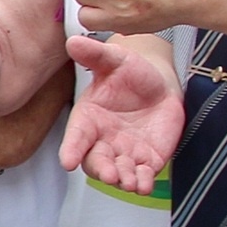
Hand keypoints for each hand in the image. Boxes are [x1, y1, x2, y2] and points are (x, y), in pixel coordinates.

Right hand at [59, 32, 182, 193]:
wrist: (159, 85)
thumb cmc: (130, 73)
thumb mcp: (115, 60)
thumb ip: (95, 54)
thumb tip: (73, 41)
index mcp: (88, 120)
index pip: (76, 137)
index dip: (71, 150)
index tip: (67, 162)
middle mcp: (102, 141)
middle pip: (95, 162)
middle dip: (102, 170)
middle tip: (109, 174)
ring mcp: (124, 154)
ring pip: (118, 173)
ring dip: (122, 180)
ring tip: (129, 182)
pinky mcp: (146, 160)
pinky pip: (141, 176)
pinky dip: (142, 183)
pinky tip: (144, 185)